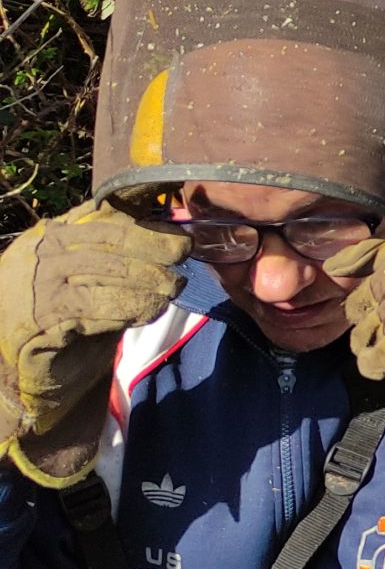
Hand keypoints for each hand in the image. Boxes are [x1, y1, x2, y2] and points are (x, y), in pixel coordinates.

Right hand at [0, 206, 188, 482]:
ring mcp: (40, 282)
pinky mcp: (43, 316)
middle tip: (183, 251)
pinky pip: (96, 305)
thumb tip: (169, 240)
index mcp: (52, 235)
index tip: (171, 199)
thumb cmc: (59, 322)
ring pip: (108, 269)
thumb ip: (115, 258)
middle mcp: (42, 251)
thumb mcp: (87, 280)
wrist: (14, 368)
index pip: (101, 210)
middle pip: (111, 236)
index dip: (138, 202)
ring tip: (172, 286)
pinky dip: (129, 307)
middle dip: (153, 242)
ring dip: (148, 277)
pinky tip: (150, 310)